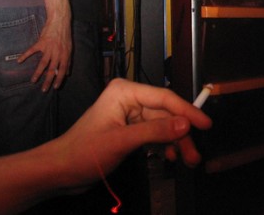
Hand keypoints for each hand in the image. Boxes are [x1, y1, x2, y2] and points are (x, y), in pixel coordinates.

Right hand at [18, 12, 70, 91]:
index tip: (55, 87)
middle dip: (48, 80)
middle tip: (44, 90)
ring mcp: (49, 48)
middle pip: (52, 69)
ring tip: (33, 81)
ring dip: (37, 73)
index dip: (59, 79)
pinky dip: (25, 56)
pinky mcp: (41, 42)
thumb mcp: (70, 48)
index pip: (63, 70)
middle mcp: (57, 53)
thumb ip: (68, 61)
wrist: (60, 21)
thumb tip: (67, 73)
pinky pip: (32, 51)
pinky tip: (19, 61)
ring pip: (43, 63)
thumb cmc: (65, 35)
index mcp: (65, 54)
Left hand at [51, 79, 211, 192]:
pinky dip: (164, 145)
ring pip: (163, 126)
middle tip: (194, 154)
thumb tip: (185, 124)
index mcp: (125, 91)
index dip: (187, 111)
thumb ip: (155, 132)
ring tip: (187, 160)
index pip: (165, 98)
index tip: (205, 124)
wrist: (59, 171)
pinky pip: (155, 134)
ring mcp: (130, 115)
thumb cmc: (82, 152)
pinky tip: (170, 156)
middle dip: (181, 134)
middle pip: (166, 114)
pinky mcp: (130, 130)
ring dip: (176, 142)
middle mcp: (130, 99)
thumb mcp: (121, 141)